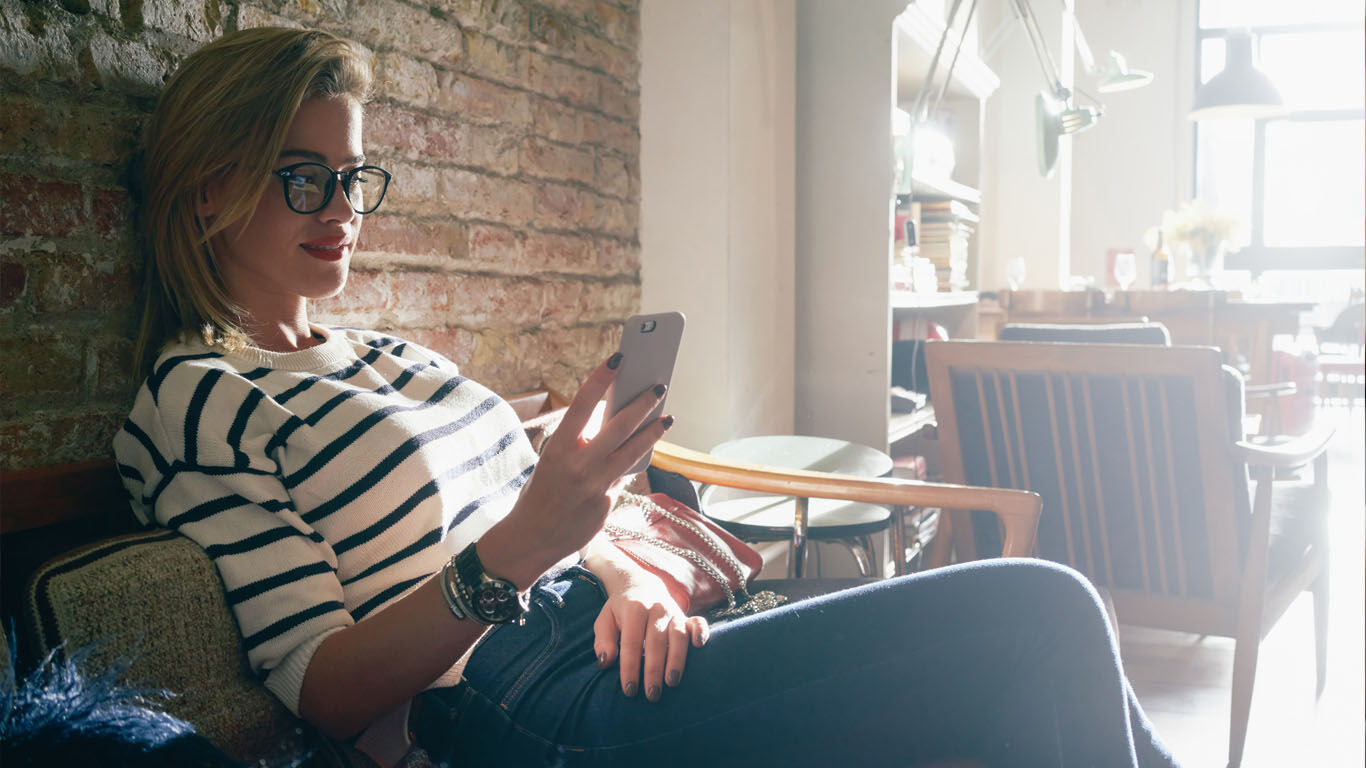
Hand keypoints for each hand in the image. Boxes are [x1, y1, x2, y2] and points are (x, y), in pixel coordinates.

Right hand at [479, 353, 673, 586]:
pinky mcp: (607, 503)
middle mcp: (578, 464)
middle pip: (619, 425)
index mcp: (558, 447)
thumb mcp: (554, 460)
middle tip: (659, 385)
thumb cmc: (542, 492)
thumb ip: (581, 443)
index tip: (619, 357)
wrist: (531, 538)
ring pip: (633, 450)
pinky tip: (644, 451)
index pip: (583, 404)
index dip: (602, 378)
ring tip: (666, 417)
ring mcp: (595, 485)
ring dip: (653, 431)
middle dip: (643, 402)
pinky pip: (625, 476)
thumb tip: (616, 420)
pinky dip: (633, 463)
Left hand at [592, 569, 708, 701]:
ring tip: (672, 682)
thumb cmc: (620, 611)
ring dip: (676, 660)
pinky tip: (699, 646)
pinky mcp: (686, 616)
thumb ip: (603, 640)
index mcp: (634, 610)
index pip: (632, 642)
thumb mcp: (605, 620)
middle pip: (655, 643)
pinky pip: (698, 623)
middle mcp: (656, 609)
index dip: (630, 667)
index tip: (629, 690)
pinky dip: (701, 632)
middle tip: (652, 694)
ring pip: (678, 637)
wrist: (640, 584)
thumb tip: (606, 662)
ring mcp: (673, 612)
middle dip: (654, 670)